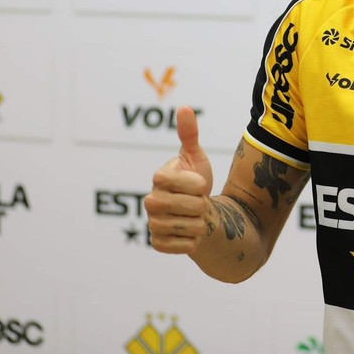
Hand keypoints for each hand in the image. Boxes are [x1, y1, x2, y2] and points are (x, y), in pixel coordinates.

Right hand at [145, 105, 214, 253]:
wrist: (198, 211)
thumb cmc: (196, 181)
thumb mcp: (195, 157)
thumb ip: (189, 134)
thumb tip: (184, 108)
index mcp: (159, 178)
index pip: (188, 184)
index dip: (199, 185)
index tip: (199, 184)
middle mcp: (150, 201)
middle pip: (193, 206)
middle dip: (203, 204)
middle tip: (197, 201)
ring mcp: (153, 224)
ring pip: (192, 226)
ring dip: (201, 222)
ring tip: (194, 216)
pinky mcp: (158, 244)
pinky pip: (186, 245)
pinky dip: (195, 240)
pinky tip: (189, 232)